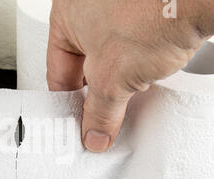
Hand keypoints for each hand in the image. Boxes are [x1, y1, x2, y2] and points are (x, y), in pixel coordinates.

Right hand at [47, 0, 213, 151]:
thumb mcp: (113, 77)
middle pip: (83, 66)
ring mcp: (117, 9)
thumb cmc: (155, 12)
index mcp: (66, 15)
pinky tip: (144, 78)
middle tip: (101, 117)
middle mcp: (88, 8)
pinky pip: (130, 49)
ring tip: (126, 97)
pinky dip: (135, 67)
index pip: (57, 73)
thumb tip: (95, 132)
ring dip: (116, 82)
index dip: (67, 104)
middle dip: (94, 94)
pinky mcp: (143, 14)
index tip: (78, 124)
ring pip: (108, 58)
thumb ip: (99, 112)